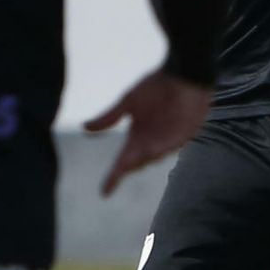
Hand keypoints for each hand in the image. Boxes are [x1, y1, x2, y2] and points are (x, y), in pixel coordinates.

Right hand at [85, 70, 212, 195]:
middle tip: (121, 168)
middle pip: (137, 163)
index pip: (122, 163)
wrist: (181, 75)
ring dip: (145, 157)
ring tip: (135, 158)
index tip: (104, 193)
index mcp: (136, 138)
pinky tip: (153, 150)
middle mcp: (151, 144)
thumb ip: (109, 117)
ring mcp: (168, 141)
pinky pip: (172, 146)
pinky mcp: (185, 135)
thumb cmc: (155, 87)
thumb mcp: (128, 101)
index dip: (113, 178)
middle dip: (129, 166)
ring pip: (154, 157)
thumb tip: (83, 128)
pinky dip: (162, 149)